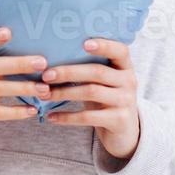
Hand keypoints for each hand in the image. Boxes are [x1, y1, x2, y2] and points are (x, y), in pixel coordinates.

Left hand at [43, 37, 140, 158]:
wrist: (124, 130)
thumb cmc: (106, 98)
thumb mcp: (104, 82)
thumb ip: (90, 68)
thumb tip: (51, 58)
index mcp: (125, 66)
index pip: (120, 51)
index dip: (104, 45)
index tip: (84, 43)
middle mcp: (129, 81)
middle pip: (97, 72)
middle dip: (69, 72)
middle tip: (46, 75)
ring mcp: (125, 101)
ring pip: (91, 92)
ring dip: (64, 93)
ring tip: (45, 94)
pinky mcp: (119, 120)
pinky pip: (88, 117)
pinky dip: (67, 117)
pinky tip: (52, 116)